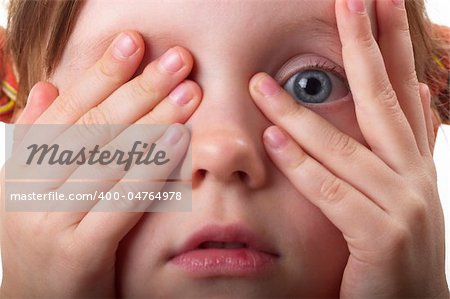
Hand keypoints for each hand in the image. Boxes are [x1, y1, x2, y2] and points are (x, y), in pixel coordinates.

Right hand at [0, 31, 201, 297]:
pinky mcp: (78, 254)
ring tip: (188, 90)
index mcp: (19, 168)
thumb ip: (40, 141)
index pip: (67, 109)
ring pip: (110, 158)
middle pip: (93, 127)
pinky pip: (121, 200)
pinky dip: (152, 167)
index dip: (102, 73)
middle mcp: (28, 189)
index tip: (134, 42)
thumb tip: (48, 88)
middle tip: (178, 60)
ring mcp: (50, 221)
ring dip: (154, 119)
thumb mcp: (33, 190)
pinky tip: (180, 140)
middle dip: (139, 88)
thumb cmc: (48, 243)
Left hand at [249, 0, 447, 296]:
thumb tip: (408, 91)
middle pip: (382, 101)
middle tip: (349, 0)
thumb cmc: (393, 250)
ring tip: (262, 83)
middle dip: (364, 47)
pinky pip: (331, 192)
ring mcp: (400, 206)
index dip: (392, 44)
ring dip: (298, 111)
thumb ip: (399, 145)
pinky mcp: (380, 238)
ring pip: (343, 146)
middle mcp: (411, 176)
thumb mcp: (400, 192)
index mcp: (412, 162)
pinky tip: (272, 137)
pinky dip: (301, 164)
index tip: (377, 4)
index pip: (401, 92)